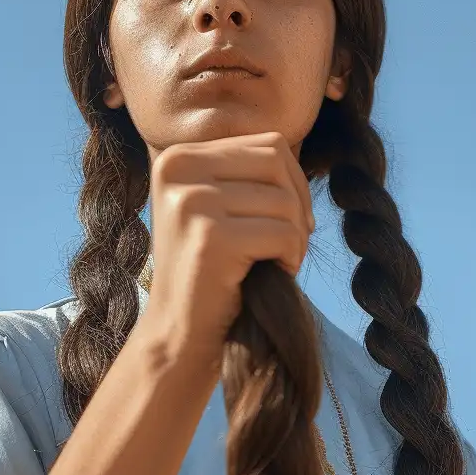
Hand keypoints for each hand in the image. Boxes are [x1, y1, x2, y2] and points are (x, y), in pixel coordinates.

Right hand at [133, 133, 313, 374]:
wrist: (177, 332)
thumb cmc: (208, 270)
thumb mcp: (217, 206)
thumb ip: (245, 171)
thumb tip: (296, 149)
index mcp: (177, 157)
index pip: (269, 143)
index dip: (295, 181)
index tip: (291, 220)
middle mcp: (177, 171)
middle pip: (277, 163)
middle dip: (298, 204)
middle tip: (292, 242)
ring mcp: (191, 203)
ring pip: (283, 200)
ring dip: (296, 236)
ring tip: (279, 261)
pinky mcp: (210, 238)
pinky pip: (282, 233)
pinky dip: (291, 256)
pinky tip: (276, 273)